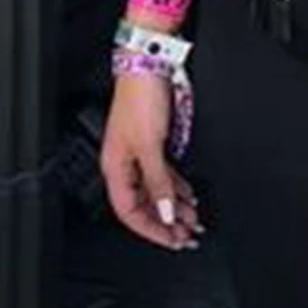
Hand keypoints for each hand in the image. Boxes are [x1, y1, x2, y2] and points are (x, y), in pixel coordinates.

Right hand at [100, 74, 202, 249]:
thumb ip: (158, 182)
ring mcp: (139, 156)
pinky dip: (177, 190)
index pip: (130, 212)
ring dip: (175, 208)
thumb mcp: (151, 147)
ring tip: (193, 221)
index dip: (151, 230)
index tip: (171, 241)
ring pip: (157, 192)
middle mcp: (125, 165)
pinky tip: (188, 198)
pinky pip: (164, 177)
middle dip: (166, 223)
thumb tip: (164, 212)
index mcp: (115, 168)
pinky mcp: (153, 145)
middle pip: (145, 205)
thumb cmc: (140, 100)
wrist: (149, 67)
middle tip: (187, 237)